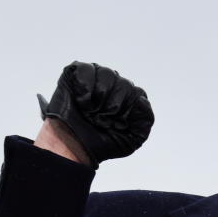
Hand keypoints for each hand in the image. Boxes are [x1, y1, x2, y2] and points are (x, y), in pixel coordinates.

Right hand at [38, 61, 153, 167]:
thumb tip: (141, 99)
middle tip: (99, 120)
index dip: (126, 111)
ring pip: (108, 74)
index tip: (116, 125)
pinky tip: (82, 102)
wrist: (72, 147)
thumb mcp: (133, 138)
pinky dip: (85, 88)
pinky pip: (86, 69)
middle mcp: (114, 85)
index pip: (138, 94)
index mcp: (129, 98)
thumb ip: (145, 119)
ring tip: (90, 112)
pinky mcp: (74, 74)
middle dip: (112, 107)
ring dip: (99, 98)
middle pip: (124, 84)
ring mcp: (95, 78)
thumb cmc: (101, 142)